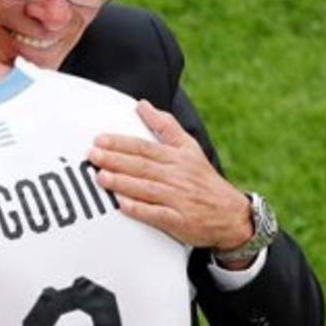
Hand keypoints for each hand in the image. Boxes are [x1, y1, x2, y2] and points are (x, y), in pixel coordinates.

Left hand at [89, 100, 252, 254]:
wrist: (231, 215)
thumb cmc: (203, 180)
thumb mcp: (189, 147)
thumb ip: (165, 126)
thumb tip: (142, 105)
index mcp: (177, 157)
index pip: (145, 148)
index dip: (121, 143)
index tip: (100, 140)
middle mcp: (177, 176)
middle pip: (142, 166)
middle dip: (116, 160)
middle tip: (93, 155)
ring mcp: (178, 199)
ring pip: (147, 189)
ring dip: (123, 183)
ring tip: (101, 177)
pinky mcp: (179, 221)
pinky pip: (157, 214)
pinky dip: (140, 209)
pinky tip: (122, 205)